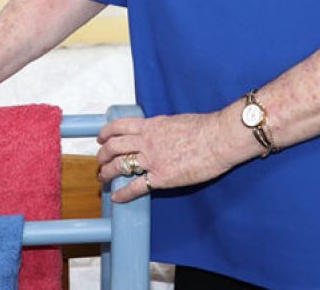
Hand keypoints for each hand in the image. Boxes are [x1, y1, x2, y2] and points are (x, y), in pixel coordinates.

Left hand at [95, 112, 235, 203]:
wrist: (219, 139)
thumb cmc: (205, 128)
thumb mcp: (176, 120)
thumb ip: (161, 128)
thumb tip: (157, 132)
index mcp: (151, 125)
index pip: (119, 126)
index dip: (106, 133)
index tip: (101, 138)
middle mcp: (146, 141)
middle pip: (113, 146)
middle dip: (103, 155)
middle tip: (100, 160)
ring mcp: (152, 160)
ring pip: (119, 165)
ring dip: (107, 172)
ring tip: (103, 178)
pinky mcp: (161, 178)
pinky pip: (135, 187)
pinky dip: (122, 193)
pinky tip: (116, 197)